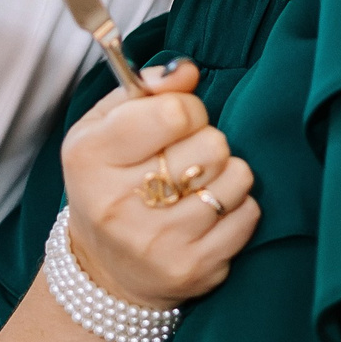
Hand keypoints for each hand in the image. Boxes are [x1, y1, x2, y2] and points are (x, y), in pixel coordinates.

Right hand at [58, 62, 259, 311]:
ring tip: (199, 184)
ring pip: (236, 176)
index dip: (187, 109)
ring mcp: (158, 242)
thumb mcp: (105, 126)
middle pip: (211, 144)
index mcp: (91, 157)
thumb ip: (145, 88)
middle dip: (206, 142)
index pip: (173, 113)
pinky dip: (238, 206)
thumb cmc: (108, 182)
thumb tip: (187, 71)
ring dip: (225, 174)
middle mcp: (119, 203)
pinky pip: (249, 214)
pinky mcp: (193, 268)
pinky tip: (209, 213)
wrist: (104, 270)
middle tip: (186, 158)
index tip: (178, 121)